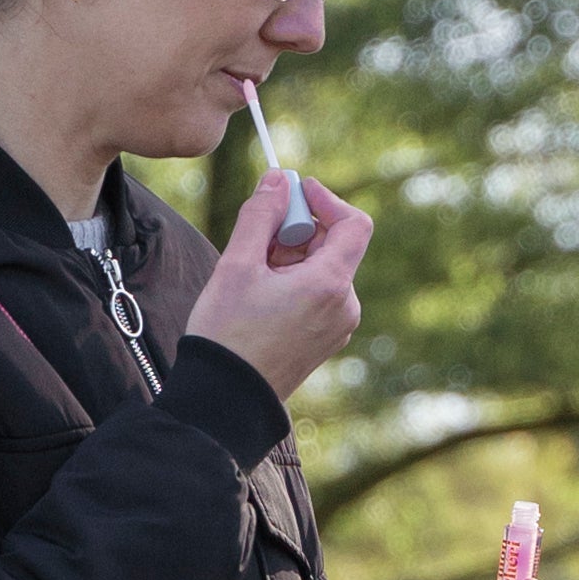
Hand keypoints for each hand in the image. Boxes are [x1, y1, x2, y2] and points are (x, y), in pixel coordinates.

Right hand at [187, 172, 370, 401]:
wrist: (224, 400)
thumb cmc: (228, 334)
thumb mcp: (237, 265)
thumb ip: (261, 215)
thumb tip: (278, 179)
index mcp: (330, 285)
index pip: (354, 223)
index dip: (325, 199)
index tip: (293, 193)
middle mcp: (345, 307)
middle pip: (335, 246)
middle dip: (298, 231)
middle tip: (256, 238)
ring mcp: (337, 328)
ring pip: (323, 271)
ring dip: (292, 258)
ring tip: (252, 275)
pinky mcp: (325, 342)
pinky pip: (318, 296)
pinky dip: (294, 283)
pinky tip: (260, 297)